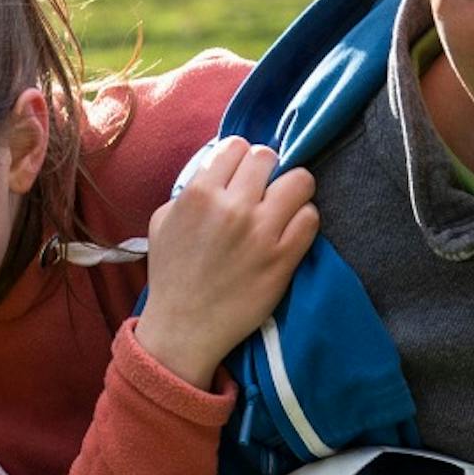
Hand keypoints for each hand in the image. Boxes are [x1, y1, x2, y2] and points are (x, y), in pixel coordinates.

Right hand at [132, 141, 318, 387]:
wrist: (185, 328)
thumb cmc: (172, 275)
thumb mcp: (163, 222)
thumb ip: (189, 190)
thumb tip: (218, 171)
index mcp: (199, 194)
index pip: (236, 146)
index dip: (240, 159)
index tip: (241, 175)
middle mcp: (233, 207)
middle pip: (268, 156)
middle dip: (266, 169)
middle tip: (262, 190)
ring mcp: (262, 233)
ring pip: (299, 180)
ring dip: (292, 190)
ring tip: (283, 207)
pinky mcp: (284, 259)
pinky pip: (310, 218)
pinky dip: (303, 220)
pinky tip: (290, 231)